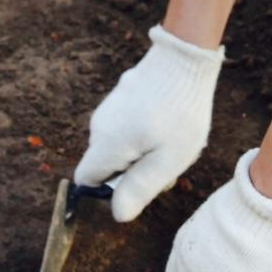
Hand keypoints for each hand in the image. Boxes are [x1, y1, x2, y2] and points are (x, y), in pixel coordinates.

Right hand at [73, 24, 224, 221]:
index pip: (86, 180)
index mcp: (105, 144)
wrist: (185, 57)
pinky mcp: (123, 94)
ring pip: (119, 143)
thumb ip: (139, 188)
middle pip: (106, 163)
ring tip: (173, 138)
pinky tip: (171, 119)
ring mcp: (110, 107)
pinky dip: (146, 129)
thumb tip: (117, 214)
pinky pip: (128, 124)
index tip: (138, 183)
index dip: (108, 191)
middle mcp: (99, 125)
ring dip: (142, 149)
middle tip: (167, 160)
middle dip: (133, 170)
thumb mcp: (167, 160)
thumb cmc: (180, 112)